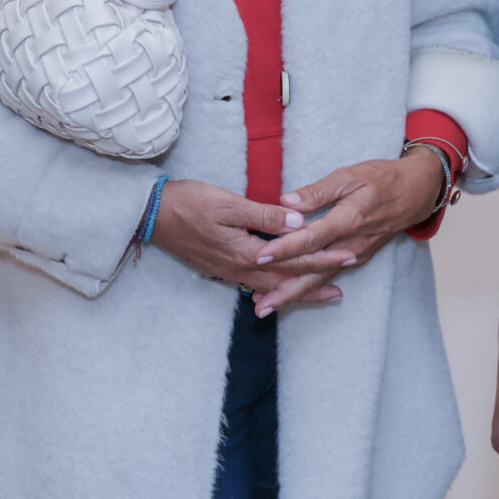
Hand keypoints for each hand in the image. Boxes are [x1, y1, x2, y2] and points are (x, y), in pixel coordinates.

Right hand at [148, 180, 343, 311]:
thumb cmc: (188, 203)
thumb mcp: (228, 203)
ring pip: (269, 287)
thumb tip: (300, 223)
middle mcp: (240, 269)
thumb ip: (265, 215)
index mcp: (246, 252)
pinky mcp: (220, 268)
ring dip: (294, 291)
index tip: (347, 256)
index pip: (293, 258)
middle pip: (284, 282)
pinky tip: (276, 289)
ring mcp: (228, 271)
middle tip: (339, 293)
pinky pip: (254, 284)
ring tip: (316, 295)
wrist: (151, 216)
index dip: (322, 257)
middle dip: (313, 286)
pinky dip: (272, 288)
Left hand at [245, 151, 446, 316]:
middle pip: (314, 272)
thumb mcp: (350, 175)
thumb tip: (286, 201)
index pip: (311, 238)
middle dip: (286, 289)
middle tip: (260, 304)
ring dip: (294, 295)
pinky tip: (287, 294)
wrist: (417, 193)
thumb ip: (317, 191)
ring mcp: (355, 255)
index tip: (261, 256)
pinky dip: (307, 288)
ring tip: (266, 307)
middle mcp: (351, 245)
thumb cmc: (383, 179)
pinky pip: (328, 276)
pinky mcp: (356, 259)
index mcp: (349, 220)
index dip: (285, 248)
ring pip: (320, 280)